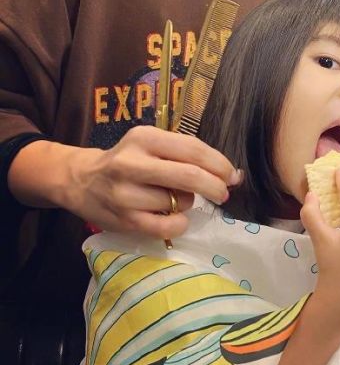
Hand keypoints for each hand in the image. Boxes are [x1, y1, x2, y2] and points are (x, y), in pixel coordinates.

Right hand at [65, 125, 240, 238]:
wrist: (82, 181)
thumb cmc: (127, 160)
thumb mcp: (150, 144)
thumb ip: (185, 154)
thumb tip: (230, 173)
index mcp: (144, 137)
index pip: (192, 149)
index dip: (219, 163)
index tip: (232, 174)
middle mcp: (133, 162)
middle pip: (189, 176)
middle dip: (215, 186)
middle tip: (224, 192)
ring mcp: (126, 193)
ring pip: (178, 202)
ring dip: (189, 203)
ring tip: (176, 199)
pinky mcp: (124, 220)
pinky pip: (167, 227)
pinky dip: (180, 224)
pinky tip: (175, 218)